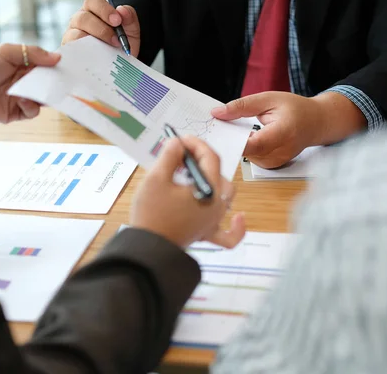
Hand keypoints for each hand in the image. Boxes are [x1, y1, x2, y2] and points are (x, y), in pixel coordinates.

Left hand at [0, 44, 60, 122]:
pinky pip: (33, 111)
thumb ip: (32, 52)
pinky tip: (21, 101)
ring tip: (35, 91)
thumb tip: (57, 58)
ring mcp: (21, 97)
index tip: (67, 67)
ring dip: (43, 95)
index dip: (56, 66)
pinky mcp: (17, 112)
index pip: (45, 65)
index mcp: (22, 64)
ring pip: (43, 98)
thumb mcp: (6, 52)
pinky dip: (31, 107)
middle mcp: (23, 80)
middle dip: (54, 83)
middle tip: (62, 83)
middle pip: (48, 82)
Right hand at [62, 0, 140, 56]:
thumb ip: (129, 18)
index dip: (104, 9)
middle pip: (83, 18)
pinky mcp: (70, 52)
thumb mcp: (130, 30)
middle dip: (101, 29)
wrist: (117, 65)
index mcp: (93, 10)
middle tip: (116, 40)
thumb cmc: (121, 44)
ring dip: (94, 43)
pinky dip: (85, 53)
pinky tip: (97, 57)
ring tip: (108, 50)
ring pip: (77, 34)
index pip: (93, 1)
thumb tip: (122, 10)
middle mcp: (80, 20)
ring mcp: (72, 35)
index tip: (117, 20)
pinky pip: (73, 51)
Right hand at [131, 136, 245, 248]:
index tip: (180, 139)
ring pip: (225, 196)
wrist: (147, 248)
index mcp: (209, 188)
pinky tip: (239, 216)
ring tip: (190, 176)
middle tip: (178, 156)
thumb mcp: (156, 178)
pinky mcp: (205, 233)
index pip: (210, 157)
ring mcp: (213, 221)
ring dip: (213, 181)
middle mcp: (217, 205)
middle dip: (200, 160)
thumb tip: (178, 144)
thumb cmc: (151, 214)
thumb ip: (170, 156)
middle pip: (218, 174)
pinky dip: (236, 226)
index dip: (196, 143)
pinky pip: (228, 233)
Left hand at [211, 91, 366, 168]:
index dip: (235, 141)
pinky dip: (246, 148)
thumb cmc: (295, 109)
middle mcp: (281, 152)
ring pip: (247, 156)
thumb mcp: (268, 99)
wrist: (316, 123)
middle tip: (217, 127)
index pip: (255, 143)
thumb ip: (242, 106)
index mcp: (283, 132)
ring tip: (235, 129)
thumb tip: (217, 113)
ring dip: (238, 144)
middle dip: (231, 139)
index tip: (217, 133)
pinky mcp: (272, 166)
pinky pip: (252, 158)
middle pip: (247, 151)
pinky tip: (247, 137)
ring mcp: (277, 162)